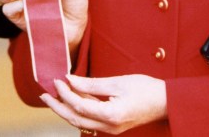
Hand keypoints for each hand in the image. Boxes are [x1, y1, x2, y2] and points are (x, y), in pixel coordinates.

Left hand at [40, 73, 166, 134]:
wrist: (165, 102)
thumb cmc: (145, 89)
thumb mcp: (118, 82)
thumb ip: (92, 84)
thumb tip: (70, 80)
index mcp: (112, 115)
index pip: (79, 106)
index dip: (65, 93)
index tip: (56, 79)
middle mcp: (109, 126)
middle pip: (75, 119)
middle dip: (57, 106)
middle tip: (43, 93)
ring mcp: (110, 129)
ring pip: (80, 121)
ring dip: (65, 108)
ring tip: (52, 95)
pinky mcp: (111, 125)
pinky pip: (89, 119)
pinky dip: (77, 109)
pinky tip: (71, 98)